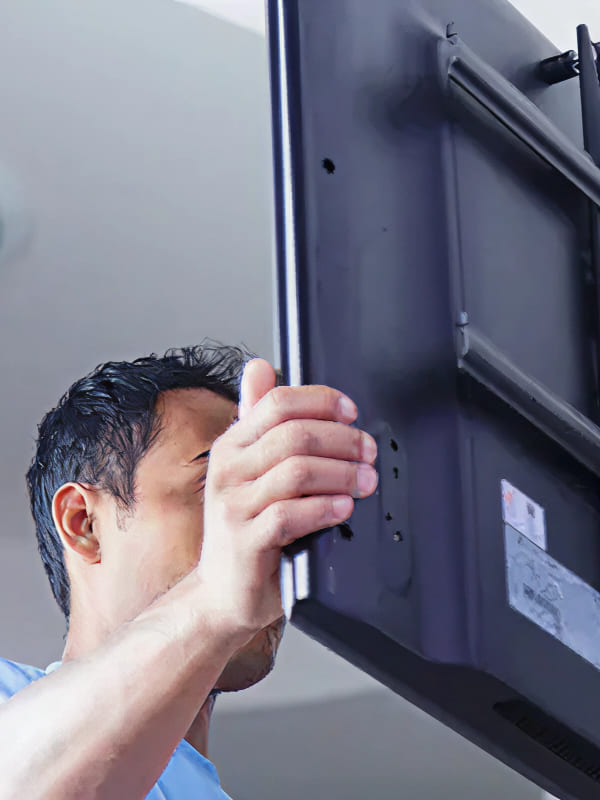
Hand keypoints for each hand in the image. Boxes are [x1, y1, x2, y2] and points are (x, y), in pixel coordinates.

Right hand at [197, 359, 377, 642]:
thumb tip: (259, 367)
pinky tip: (344, 508)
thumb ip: (258, 421)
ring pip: (297, 471)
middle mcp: (227, 470)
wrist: (222, 591)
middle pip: (295, 435)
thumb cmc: (243, 527)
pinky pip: (291, 515)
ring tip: (366, 481)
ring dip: (342, 473)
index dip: (321, 401)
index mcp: (231, 445)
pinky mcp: (245, 541)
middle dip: (342, 440)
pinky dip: (325, 508)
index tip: (352, 412)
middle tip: (369, 451)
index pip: (277, 403)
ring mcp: (233, 506)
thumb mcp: (246, 468)